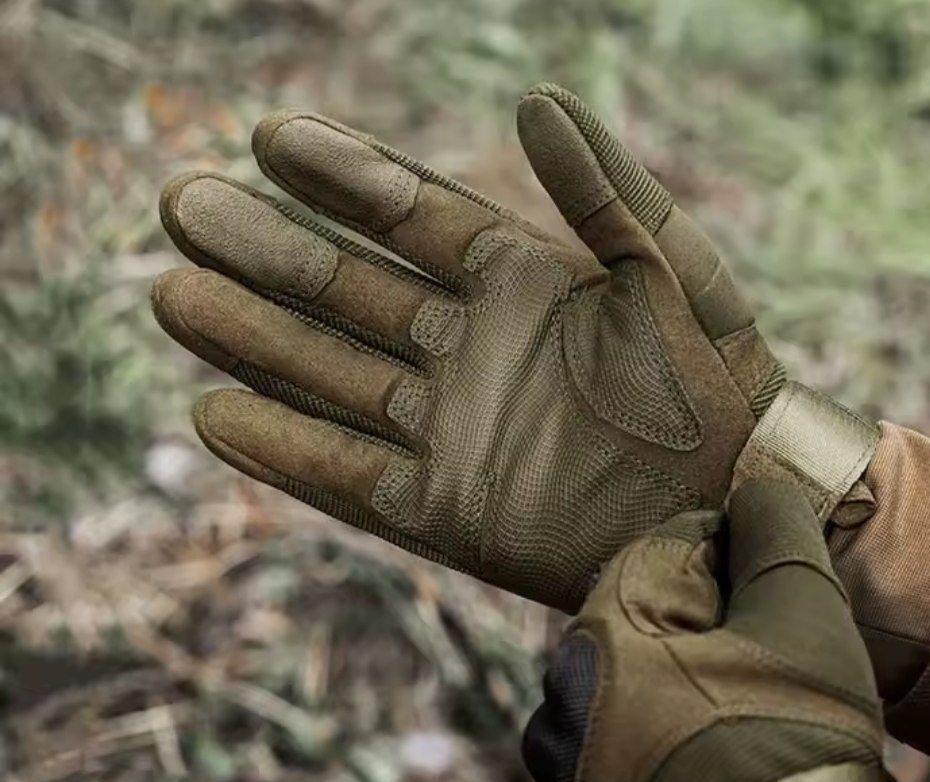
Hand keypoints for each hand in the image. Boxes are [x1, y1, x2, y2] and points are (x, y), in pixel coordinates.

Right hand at [153, 85, 873, 610]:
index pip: (412, 219)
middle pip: (347, 292)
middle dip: (268, 251)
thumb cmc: (721, 389)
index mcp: (520, 288)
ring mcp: (448, 432)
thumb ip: (610, 193)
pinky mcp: (442, 511)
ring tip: (174, 293)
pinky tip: (214, 413)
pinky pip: (345, 476)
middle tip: (182, 203)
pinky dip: (282, 449)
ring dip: (252, 339)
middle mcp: (468, 354)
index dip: (344, 177)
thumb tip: (538, 99)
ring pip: (329, 377)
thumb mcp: (677, 276)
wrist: (733, 508)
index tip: (270, 135)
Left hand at [523, 479, 929, 781]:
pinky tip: (696, 774)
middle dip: (694, 629)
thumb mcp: (801, 607)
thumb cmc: (792, 733)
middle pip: (632, 632)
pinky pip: (607, 779)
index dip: (727, 553)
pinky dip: (645, 767)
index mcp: (595, 634)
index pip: (660, 555)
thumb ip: (773, 529)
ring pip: (613, 707)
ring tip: (733, 722)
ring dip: (662, 701)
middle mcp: (559, 703)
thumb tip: (755, 489)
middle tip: (762, 654)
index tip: (771, 575)